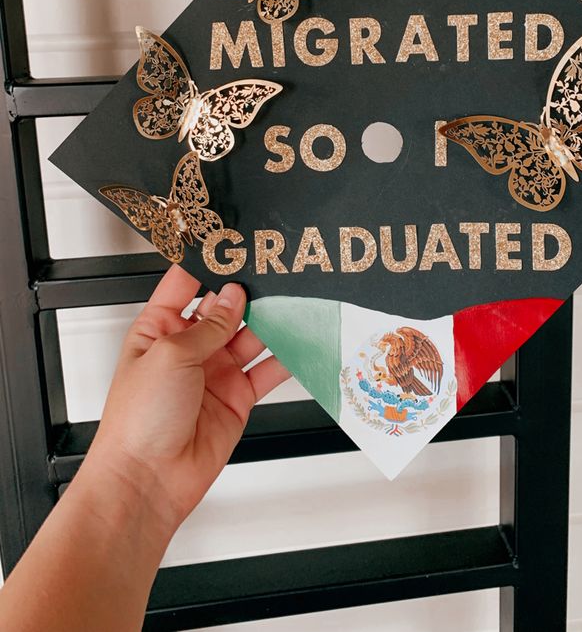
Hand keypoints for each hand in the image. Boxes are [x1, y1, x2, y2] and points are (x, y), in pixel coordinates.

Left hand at [84, 265, 289, 538]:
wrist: (149, 480)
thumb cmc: (138, 421)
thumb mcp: (172, 354)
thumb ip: (209, 324)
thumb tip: (233, 295)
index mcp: (159, 328)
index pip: (186, 283)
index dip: (208, 263)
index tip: (233, 245)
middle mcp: (188, 347)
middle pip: (226, 307)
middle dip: (248, 291)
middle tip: (273, 273)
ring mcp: (215, 372)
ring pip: (251, 335)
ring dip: (270, 321)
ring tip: (293, 302)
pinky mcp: (237, 397)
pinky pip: (266, 369)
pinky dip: (285, 357)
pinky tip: (298, 342)